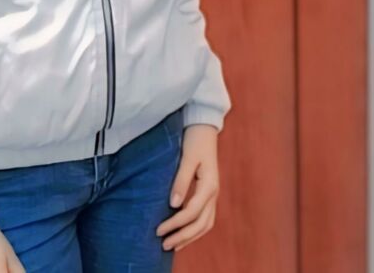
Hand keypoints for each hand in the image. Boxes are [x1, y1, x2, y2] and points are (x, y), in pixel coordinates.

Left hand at [155, 123, 219, 252]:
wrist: (204, 128)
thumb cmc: (194, 140)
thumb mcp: (187, 158)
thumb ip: (180, 181)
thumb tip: (173, 204)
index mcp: (209, 185)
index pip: (191, 212)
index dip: (175, 224)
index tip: (159, 230)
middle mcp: (214, 193)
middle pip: (200, 224)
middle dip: (182, 236)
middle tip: (164, 245)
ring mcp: (213, 194)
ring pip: (205, 224)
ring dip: (189, 237)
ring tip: (173, 245)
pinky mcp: (209, 193)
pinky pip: (205, 218)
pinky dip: (195, 229)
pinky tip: (183, 233)